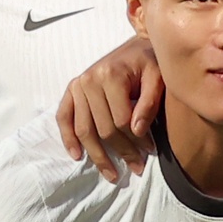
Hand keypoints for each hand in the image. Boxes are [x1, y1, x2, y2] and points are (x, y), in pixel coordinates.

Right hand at [55, 38, 163, 181]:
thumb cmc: (150, 62)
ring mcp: (78, 85)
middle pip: (103, 128)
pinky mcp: (71, 89)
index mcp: (111, 75)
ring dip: (98, 156)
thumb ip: (150, 103)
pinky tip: (78, 156)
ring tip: (112, 174)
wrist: (136, 47)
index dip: (137, 141)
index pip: (122, 120)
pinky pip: (64, 117)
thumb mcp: (158, 77)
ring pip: (84, 130)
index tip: (150, 152)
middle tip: (137, 168)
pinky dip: (68, 138)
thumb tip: (136, 131)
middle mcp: (89, 80)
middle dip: (122, 152)